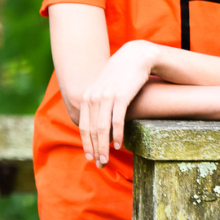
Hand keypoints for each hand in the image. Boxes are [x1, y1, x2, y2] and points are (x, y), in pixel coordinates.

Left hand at [78, 40, 156, 167]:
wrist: (135, 56)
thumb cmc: (120, 74)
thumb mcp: (103, 87)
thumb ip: (96, 102)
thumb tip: (96, 124)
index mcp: (87, 96)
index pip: (83, 126)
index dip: (86, 144)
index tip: (90, 157)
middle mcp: (94, 97)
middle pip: (91, 130)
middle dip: (94, 149)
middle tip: (100, 164)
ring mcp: (107, 96)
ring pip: (102, 128)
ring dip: (104, 147)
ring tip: (107, 159)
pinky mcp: (121, 96)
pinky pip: (117, 121)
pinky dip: (117, 135)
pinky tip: (118, 145)